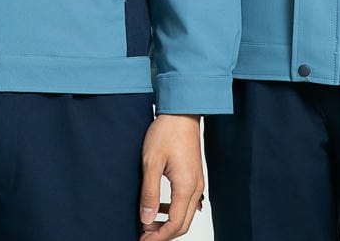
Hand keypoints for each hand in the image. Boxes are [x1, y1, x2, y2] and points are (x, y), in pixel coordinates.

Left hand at [139, 114, 204, 240]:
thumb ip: (149, 193)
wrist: (181, 113)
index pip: (175, 224)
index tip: (142, 240)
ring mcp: (197, 183)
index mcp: (186, 186)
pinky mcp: (194, 177)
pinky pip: (186, 203)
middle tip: (143, 235)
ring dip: (168, 224)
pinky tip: (159, 208)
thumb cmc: (166, 132)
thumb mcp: (151, 162)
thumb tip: (146, 219)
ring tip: (147, 223)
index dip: (158, 237)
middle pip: (183, 225)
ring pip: (186, 215)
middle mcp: (196, 188)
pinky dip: (173, 211)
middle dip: (163, 235)